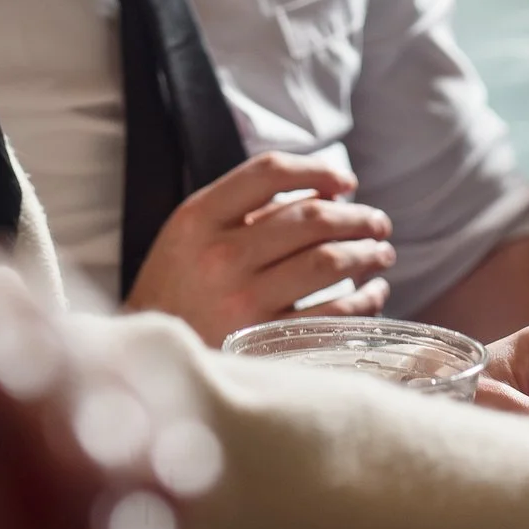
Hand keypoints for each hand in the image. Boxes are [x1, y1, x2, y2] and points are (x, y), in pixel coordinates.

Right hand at [123, 152, 396, 346]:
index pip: (268, 173)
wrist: (147, 358)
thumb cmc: (177, 287)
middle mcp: (220, 255)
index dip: (317, 170)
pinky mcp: (263, 342)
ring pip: (328, 262)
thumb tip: (324, 192)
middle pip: (310, 219)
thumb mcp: (189, 234)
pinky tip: (372, 293)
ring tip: (381, 252)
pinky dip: (363, 300)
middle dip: (357, 216)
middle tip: (378, 222)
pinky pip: (331, 314)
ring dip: (367, 253)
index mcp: (199, 218)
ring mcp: (243, 301)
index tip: (346, 181)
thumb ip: (243, 208)